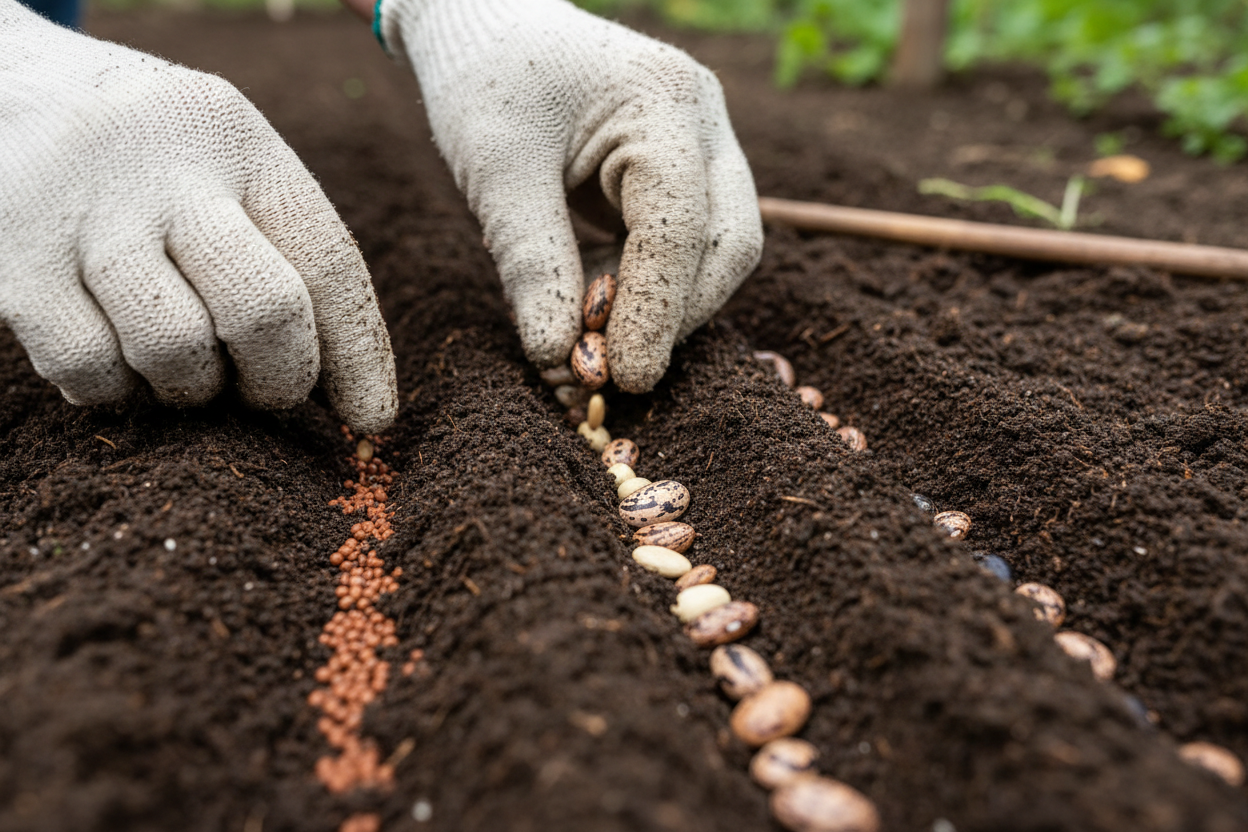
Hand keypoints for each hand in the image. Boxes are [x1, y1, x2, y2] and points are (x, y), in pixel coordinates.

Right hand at [0, 0, 396, 431]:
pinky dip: (114, 390)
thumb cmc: (145, 162)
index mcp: (238, 139)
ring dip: (191, 388)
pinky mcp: (12, 258)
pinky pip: (89, 367)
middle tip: (263, 391)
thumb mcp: (223, 169)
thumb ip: (285, 256)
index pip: (328, 260)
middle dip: (279, 378)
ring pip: (175, 347)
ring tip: (181, 365)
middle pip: (264, 308)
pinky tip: (117, 362)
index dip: (359, 355)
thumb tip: (357, 403)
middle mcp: (165, 164)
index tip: (373, 419)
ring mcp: (83, 208)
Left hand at [378, 0, 762, 391]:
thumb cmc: (485, 81)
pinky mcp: (684, 170)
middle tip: (616, 368)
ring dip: (667, 306)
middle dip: (678, 315)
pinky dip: (651, 285)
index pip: (680, 228)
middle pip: (729, 243)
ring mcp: (703, 143)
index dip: (657, 311)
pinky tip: (599, 300)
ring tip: (595, 334)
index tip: (626, 376)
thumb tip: (562, 359)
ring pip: (718, 250)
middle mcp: (704, 120)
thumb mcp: (496, 172)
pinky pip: (688, 244)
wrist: (483, 23)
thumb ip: (532, 264)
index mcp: (664, 101)